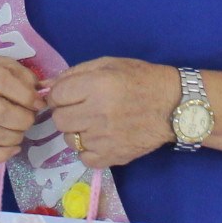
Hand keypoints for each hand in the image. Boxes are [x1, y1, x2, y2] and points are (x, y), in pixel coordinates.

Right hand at [0, 57, 39, 163]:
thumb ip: (21, 75)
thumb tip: (42, 92)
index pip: (3, 82)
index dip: (26, 95)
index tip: (39, 103)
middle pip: (1, 112)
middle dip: (25, 118)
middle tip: (30, 117)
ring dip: (17, 136)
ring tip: (21, 130)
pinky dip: (3, 154)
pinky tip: (14, 147)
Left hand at [46, 57, 181, 170]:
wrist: (173, 106)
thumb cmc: (141, 79)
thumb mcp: (109, 64)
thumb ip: (76, 72)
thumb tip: (48, 85)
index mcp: (96, 86)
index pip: (56, 95)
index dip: (59, 94)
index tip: (69, 95)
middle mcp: (98, 113)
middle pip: (59, 120)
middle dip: (65, 113)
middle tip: (80, 110)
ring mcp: (104, 138)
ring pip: (69, 140)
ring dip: (77, 132)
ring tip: (95, 124)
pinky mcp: (112, 157)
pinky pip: (84, 158)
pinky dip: (89, 150)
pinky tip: (101, 139)